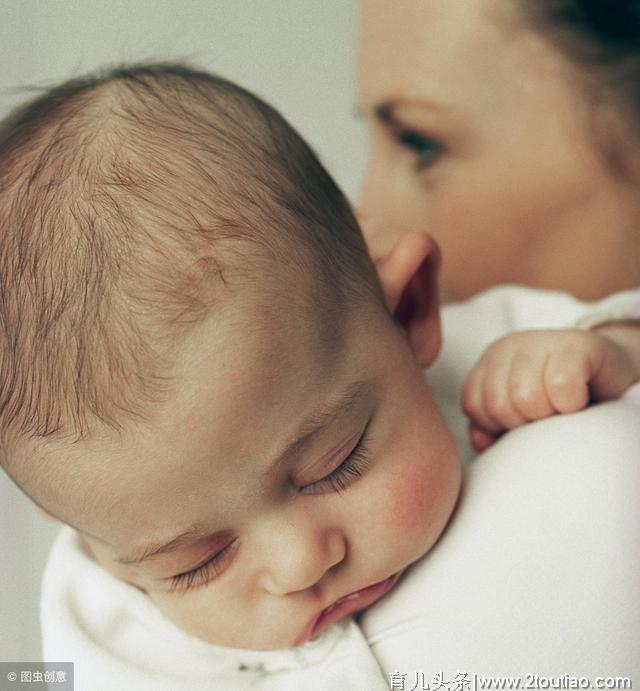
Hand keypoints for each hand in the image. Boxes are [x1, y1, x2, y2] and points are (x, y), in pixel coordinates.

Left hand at [461, 328, 638, 451]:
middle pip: (499, 404)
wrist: (608, 373)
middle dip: (524, 422)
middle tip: (547, 416)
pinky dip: (571, 403)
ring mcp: (541, 340)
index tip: (524, 420)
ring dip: (548, 414)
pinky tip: (578, 400)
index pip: (473, 404)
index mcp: (491, 361)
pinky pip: (561, 385)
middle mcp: (510, 346)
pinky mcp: (576, 345)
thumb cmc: (559, 397)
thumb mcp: (518, 412)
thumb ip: (491, 426)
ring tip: (561, 409)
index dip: (497, 425)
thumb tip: (480, 440)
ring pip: (525, 397)